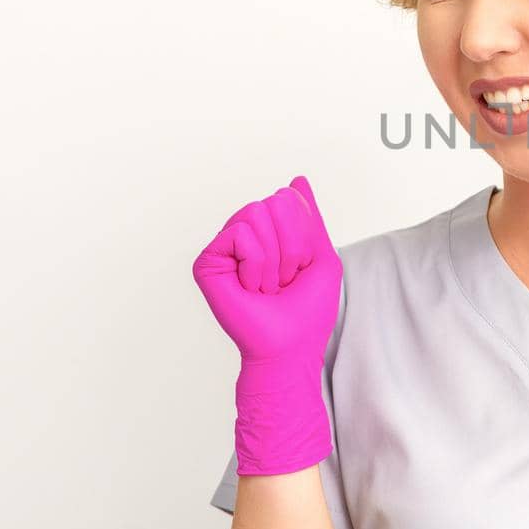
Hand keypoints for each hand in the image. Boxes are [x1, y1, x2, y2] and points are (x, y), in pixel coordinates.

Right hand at [192, 174, 342, 474]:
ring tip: (266, 285)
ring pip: (256, 213)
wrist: (289, 347)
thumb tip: (297, 181)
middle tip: (283, 279)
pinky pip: (239, 233)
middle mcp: (245, 235)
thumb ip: (309, 218)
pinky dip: (256, 262)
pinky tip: (250, 286)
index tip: (300, 269)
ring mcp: (225, 247)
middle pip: (275, 202)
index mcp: (270, 233)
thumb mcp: (321, 256)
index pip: (290, 199)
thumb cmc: (307, 310)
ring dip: (274, 257)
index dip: (305, 235)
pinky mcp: (207, 261)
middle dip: (292, 244)